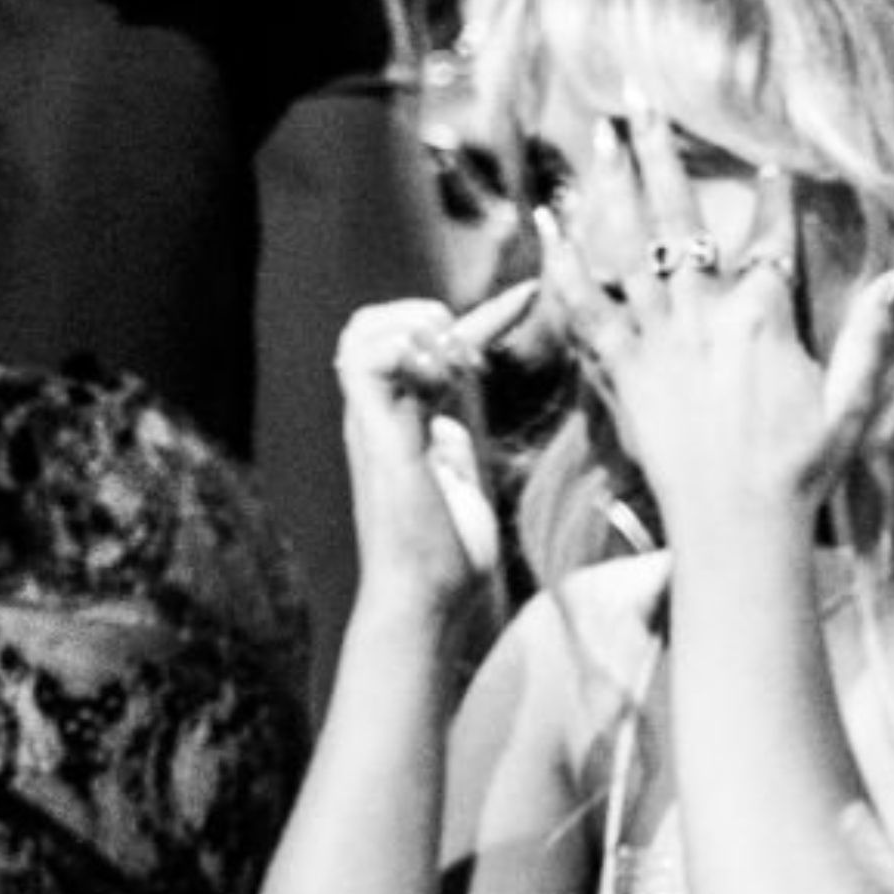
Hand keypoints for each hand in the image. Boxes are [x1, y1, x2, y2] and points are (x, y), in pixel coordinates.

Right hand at [329, 282, 534, 607]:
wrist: (428, 598)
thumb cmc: (444, 558)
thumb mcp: (460, 485)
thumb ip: (451, 449)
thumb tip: (453, 427)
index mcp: (402, 419)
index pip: (433, 347)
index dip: (485, 315)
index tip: (531, 295)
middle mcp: (380, 412)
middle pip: (377, 321)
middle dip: (429, 315)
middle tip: (473, 355)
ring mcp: (373, 420)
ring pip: (362, 328)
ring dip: (414, 329)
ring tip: (453, 365)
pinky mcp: (375, 433)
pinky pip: (365, 358)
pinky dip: (403, 351)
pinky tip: (440, 380)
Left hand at [542, 105, 893, 556]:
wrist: (736, 527)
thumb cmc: (800, 471)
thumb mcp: (852, 401)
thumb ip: (878, 331)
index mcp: (763, 319)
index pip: (769, 238)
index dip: (773, 197)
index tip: (772, 161)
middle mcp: (703, 315)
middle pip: (679, 217)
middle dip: (661, 151)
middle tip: (640, 95)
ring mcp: (656, 340)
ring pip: (627, 243)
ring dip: (611, 183)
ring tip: (599, 131)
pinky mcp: (620, 370)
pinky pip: (584, 304)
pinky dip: (563, 260)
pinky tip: (547, 220)